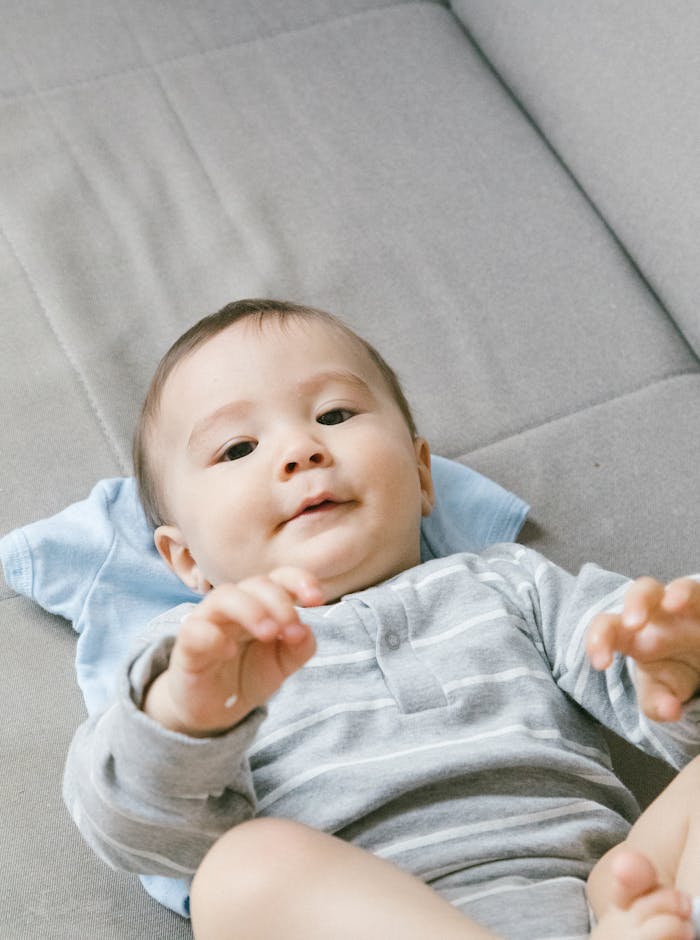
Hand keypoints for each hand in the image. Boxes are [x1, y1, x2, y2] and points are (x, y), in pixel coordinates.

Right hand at [143, 567, 321, 735]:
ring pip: (224, 597)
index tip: (316, 599)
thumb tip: (306, 630)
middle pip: (255, 584)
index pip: (280, 578)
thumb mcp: (283, 664)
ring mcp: (209, 622)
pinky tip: (229, 652)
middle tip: (292, 629)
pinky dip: (212, 636)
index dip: (299, 580)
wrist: (213, 710)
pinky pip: (194, 630)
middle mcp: (236, 606)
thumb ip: (300, 647)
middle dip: (279, 602)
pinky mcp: (187, 646)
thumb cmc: (248, 674)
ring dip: (251, 610)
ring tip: (269, 633)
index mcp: (263, 603)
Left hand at [586, 577, 699, 720]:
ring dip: (678, 592)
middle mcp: (658, 613)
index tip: (601, 664)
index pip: (607, 627)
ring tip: (674, 604)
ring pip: (682, 586)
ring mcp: (687, 605)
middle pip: (640, 592)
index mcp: (633, 633)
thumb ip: (657, 702)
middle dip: (636, 603)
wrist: (698, 659)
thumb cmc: (671, 669)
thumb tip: (671, 711)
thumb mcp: (661, 690)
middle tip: (633, 625)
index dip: (598, 640)